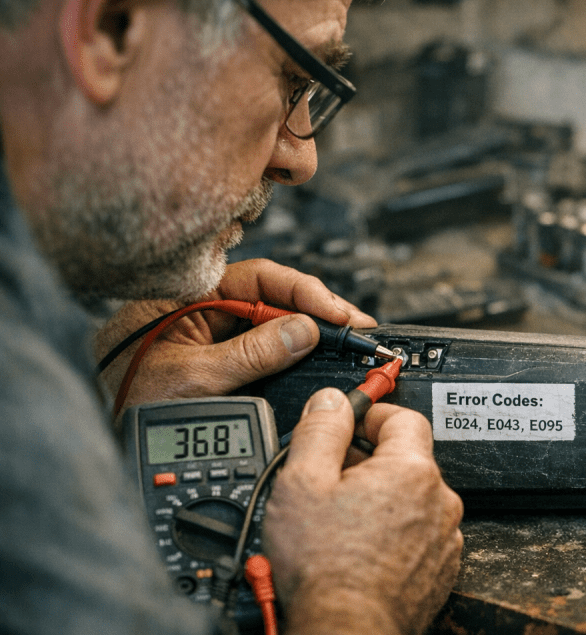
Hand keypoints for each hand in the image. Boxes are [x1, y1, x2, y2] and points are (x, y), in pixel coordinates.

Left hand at [95, 259, 375, 413]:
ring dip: (312, 331)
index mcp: (194, 295)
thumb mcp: (195, 378)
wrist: (101, 433)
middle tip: (357, 330)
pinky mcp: (224, 358)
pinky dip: (297, 353)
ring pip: (276, 322)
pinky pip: (267, 347)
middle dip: (319, 311)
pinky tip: (319, 357)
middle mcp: (208, 308)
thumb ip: (252, 354)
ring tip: (347, 342)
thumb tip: (304, 331)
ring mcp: (217, 333)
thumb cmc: (127, 398)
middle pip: (276, 297)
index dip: (305, 293)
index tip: (338, 314)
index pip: (262, 279)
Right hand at [264, 389, 463, 634]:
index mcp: (412, 470)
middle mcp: (438, 501)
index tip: (351, 423)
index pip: (404, 417)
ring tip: (343, 522)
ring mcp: (444, 538)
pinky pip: (418, 535)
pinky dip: (395, 534)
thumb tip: (331, 401)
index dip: (372, 414)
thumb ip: (321, 430)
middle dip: (370, 463)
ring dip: (383, 501)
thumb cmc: (326, 569)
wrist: (345, 630)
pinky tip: (362, 549)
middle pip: (407, 460)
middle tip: (332, 481)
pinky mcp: (440, 568)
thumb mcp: (303, 483)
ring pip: (412, 500)